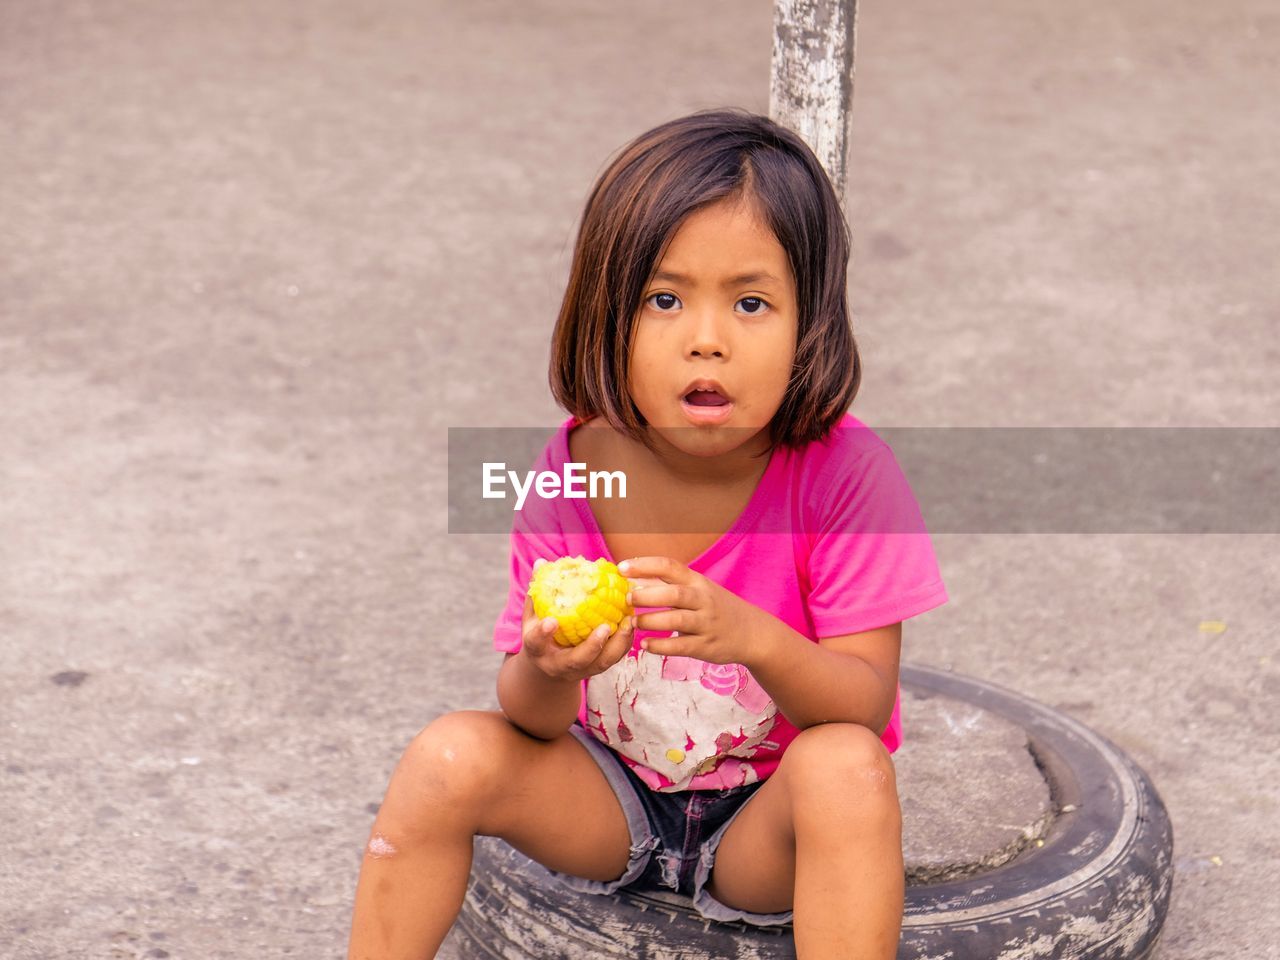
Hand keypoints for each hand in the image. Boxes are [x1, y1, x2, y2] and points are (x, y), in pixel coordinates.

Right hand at [519, 558, 633, 681]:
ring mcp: (580, 670)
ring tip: (629, 622)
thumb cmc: (541, 635)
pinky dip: (625, 643)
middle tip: (605, 627)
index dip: (543, 633)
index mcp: (537, 650)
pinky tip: (632, 623)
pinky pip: (613, 659)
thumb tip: (542, 563)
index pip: (536, 642)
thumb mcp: (532, 617)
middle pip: (577, 661)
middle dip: (592, 646)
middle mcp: (558, 665)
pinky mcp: (596, 669)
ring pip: (601, 664)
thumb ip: (538, 593)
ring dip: (617, 645)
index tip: (551, 621)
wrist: (548, 669)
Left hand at [619, 556, 764, 664]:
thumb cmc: (715, 608)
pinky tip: (645, 645)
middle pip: (673, 593)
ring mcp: (706, 623)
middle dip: (647, 595)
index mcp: (697, 581)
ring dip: (651, 621)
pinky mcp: (706, 646)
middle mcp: (703, 600)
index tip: (622, 568)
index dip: (644, 565)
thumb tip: (631, 579)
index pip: (670, 566)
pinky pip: (681, 646)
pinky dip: (661, 646)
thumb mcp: (697, 590)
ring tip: (633, 623)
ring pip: (677, 620)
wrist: (752, 633)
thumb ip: (666, 585)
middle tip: (628, 598)